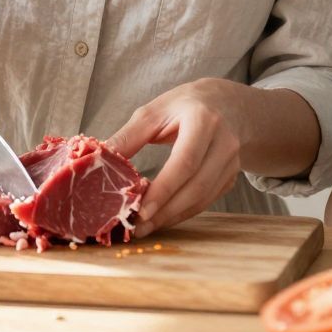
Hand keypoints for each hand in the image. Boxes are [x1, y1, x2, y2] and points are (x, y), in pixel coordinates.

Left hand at [108, 79, 246, 235]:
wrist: (229, 104)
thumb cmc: (185, 105)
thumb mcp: (155, 111)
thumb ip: (129, 136)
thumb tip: (99, 158)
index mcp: (203, 120)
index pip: (185, 161)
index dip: (164, 189)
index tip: (141, 211)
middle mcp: (224, 142)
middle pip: (196, 186)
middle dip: (166, 211)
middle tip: (137, 227)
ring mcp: (232, 162)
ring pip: (203, 199)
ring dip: (173, 216)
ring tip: (145, 227)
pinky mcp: (231, 177)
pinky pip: (206, 201)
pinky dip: (183, 213)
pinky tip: (163, 217)